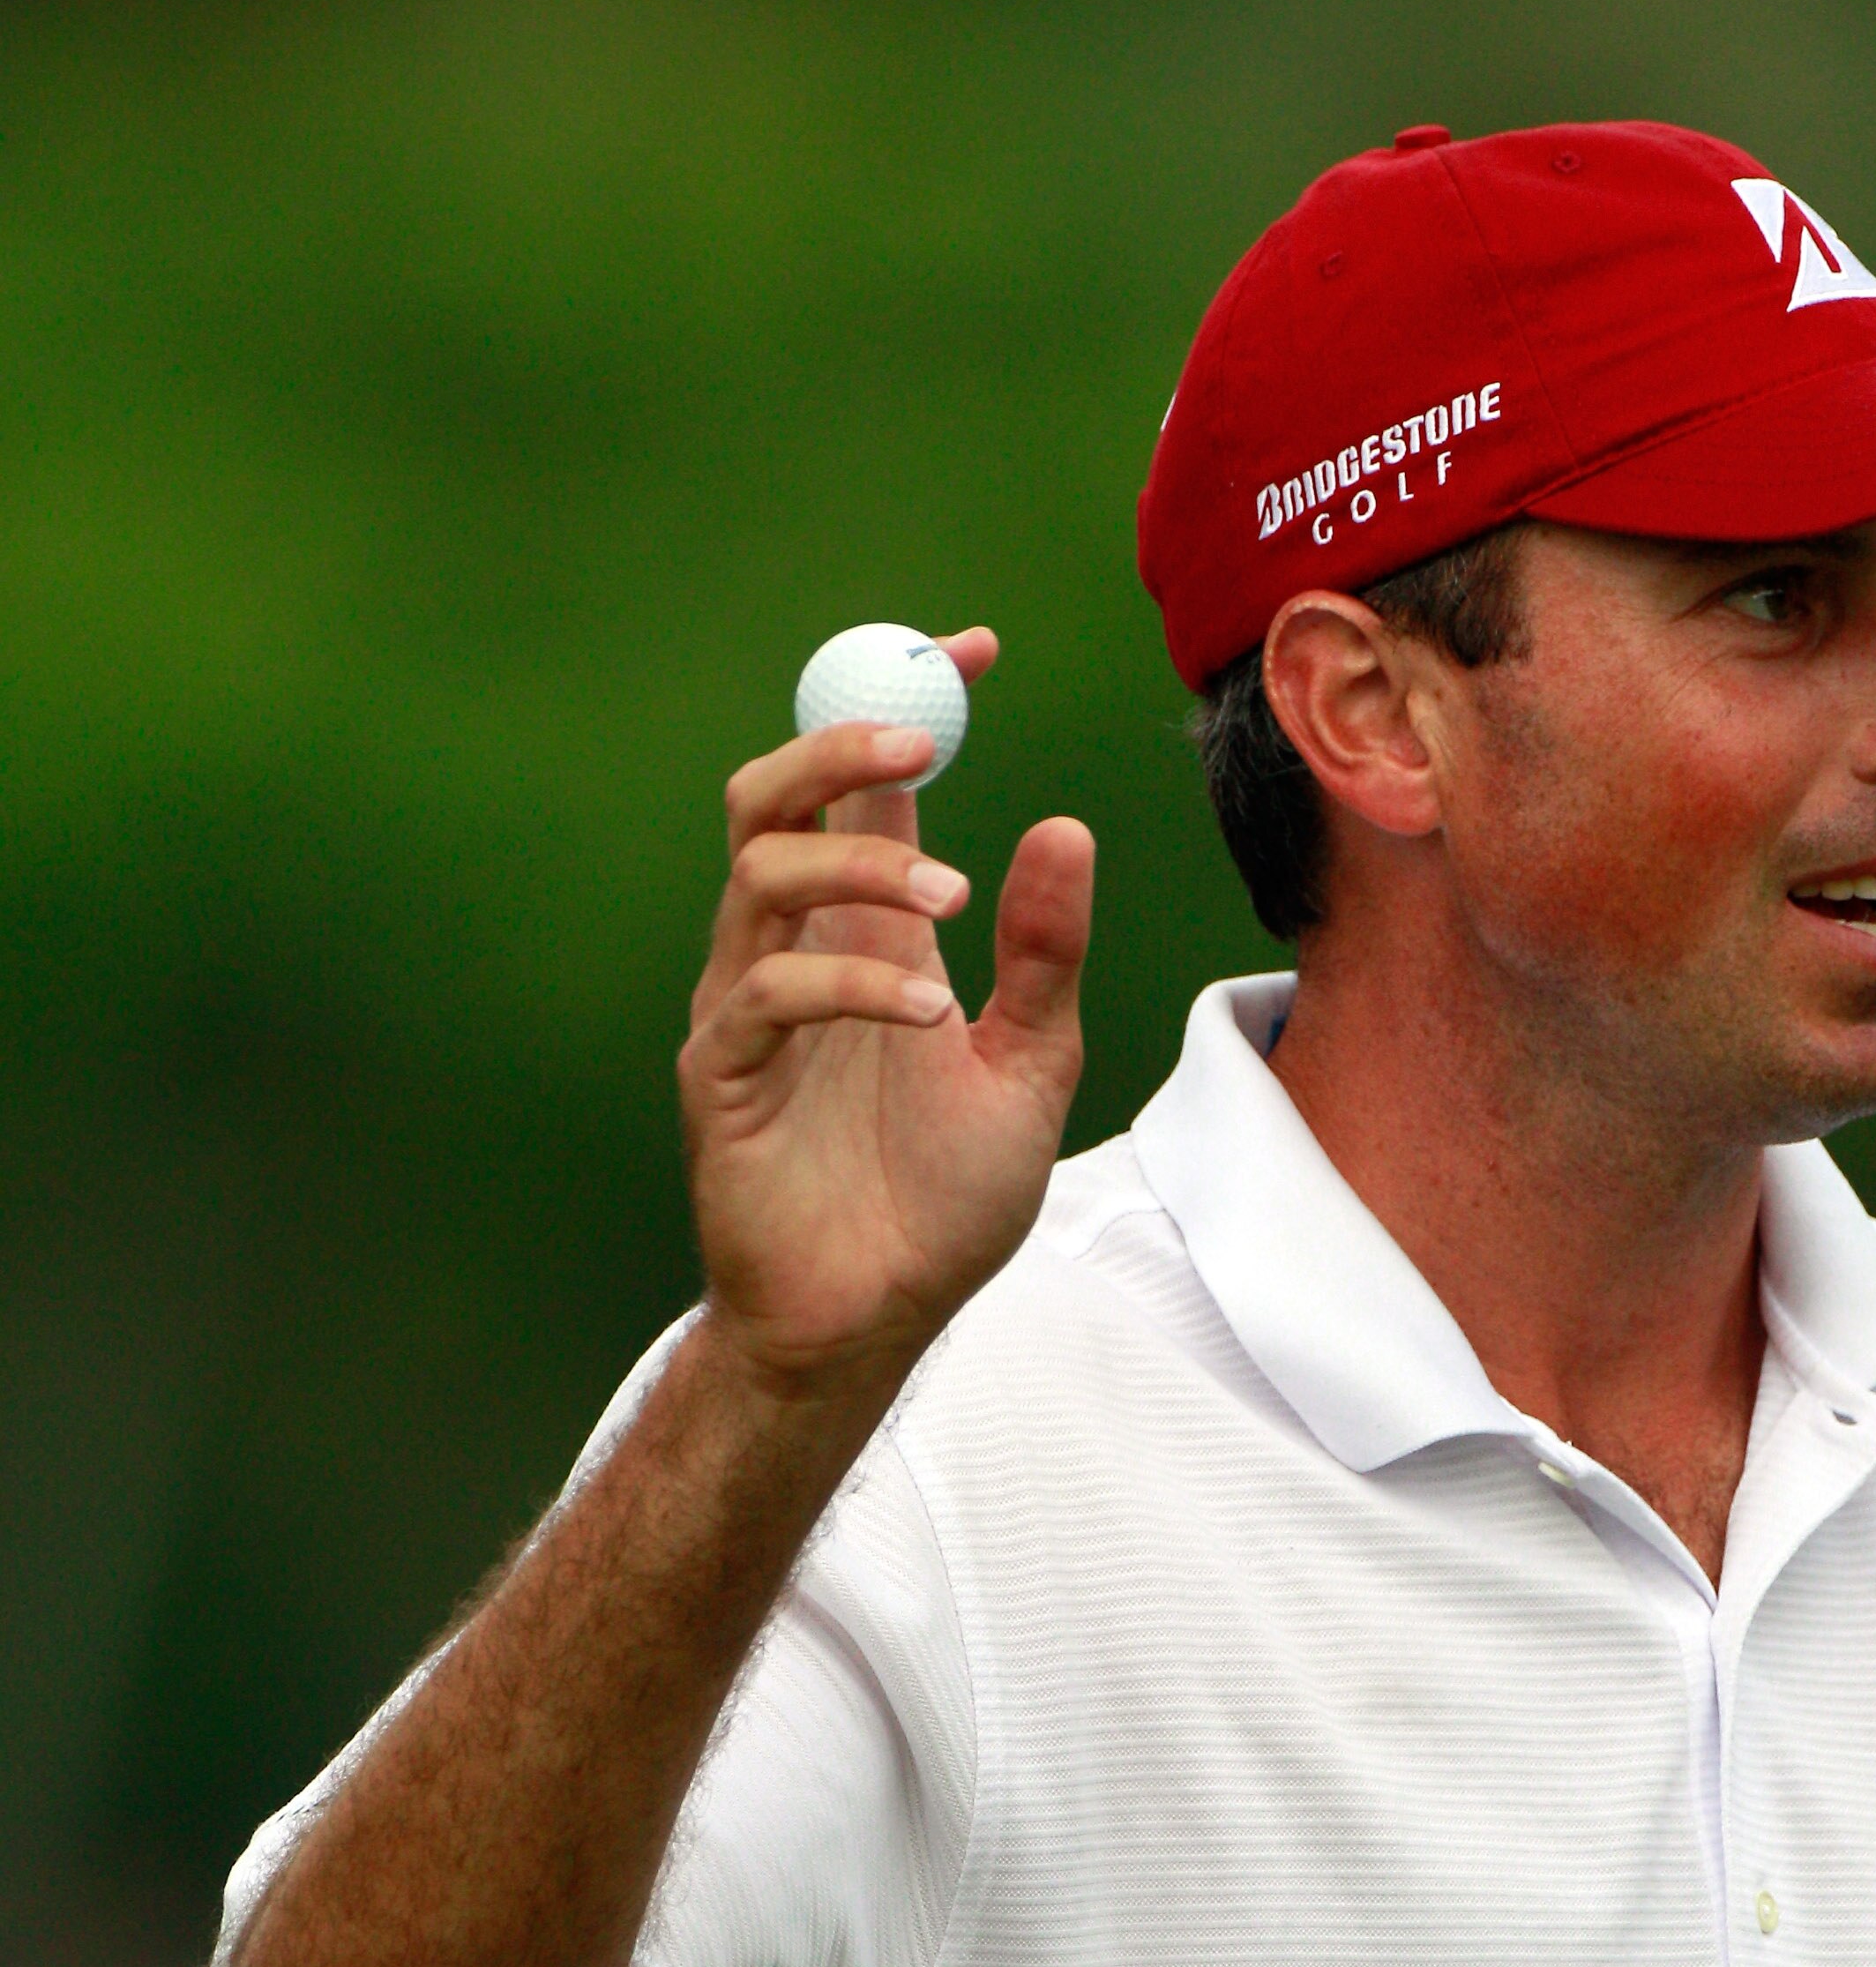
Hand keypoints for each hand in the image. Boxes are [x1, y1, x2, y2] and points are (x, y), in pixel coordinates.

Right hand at [679, 629, 1094, 1401]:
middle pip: (771, 798)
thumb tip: (1064, 826)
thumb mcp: (1028, 1064)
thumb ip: (1043, 956)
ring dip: (858, 869)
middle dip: (838, 747)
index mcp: (865, 934)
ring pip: (760, 878)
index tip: (973, 649)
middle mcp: (793, 952)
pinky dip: (847, 983)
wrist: (877, 1317)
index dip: (905, 704)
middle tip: (927, 742)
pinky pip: (763, 995)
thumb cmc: (938, 1199)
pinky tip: (927, 1013)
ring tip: (950, 905)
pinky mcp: (720, 1077)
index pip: (865, 789)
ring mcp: (745, 1010)